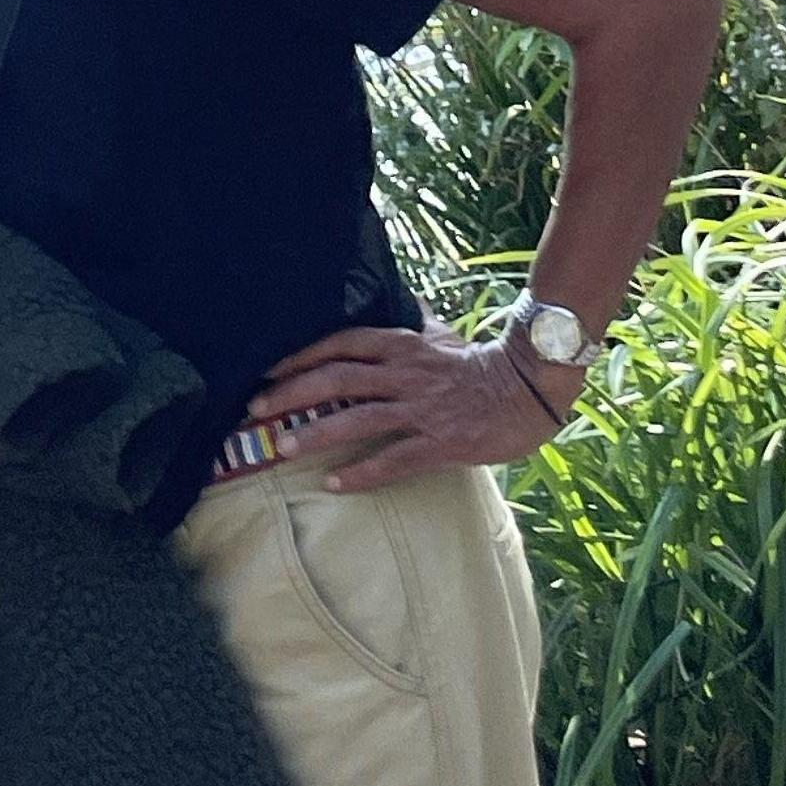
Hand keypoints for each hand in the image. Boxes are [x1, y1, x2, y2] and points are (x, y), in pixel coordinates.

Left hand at [249, 320, 576, 495]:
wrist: (530, 390)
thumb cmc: (479, 365)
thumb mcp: (439, 336)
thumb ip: (409, 324)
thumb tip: (395, 301)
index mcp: (401, 346)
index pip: (339, 344)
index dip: (299, 357)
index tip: (265, 370)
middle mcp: (404, 374)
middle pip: (337, 379)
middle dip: (291, 394)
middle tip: (254, 409)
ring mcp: (422, 409)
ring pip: (359, 419)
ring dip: (317, 433)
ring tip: (283, 448)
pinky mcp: (441, 442)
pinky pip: (394, 459)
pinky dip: (363, 472)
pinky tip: (335, 484)